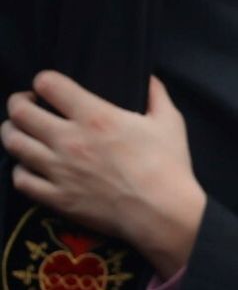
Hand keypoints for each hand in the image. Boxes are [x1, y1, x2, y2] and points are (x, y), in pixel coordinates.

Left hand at [3, 74, 204, 278]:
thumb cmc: (168, 165)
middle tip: (26, 103)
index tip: (47, 85)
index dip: (43, 80)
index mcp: (96, 116)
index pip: (50, 85)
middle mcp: (69, 140)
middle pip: (20, 113)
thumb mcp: (170, 121)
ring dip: (12, 132)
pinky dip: (20, 169)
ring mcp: (58, 170)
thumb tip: (149, 78)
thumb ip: (156, 94)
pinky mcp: (55, 197)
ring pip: (14, 143)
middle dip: (18, 102)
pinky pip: (20, 179)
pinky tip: (30, 165)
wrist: (161, 212)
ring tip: (20, 130)